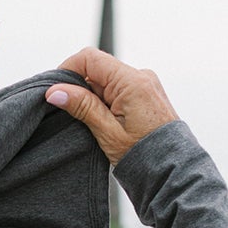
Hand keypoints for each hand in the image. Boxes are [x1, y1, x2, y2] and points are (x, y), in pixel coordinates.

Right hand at [44, 49, 178, 164]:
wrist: (172, 170)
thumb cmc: (144, 156)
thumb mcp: (107, 132)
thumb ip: (82, 107)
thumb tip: (55, 91)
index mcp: (132, 81)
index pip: (90, 58)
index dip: (67, 70)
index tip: (55, 90)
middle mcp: (141, 76)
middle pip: (97, 68)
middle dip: (80, 87)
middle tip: (72, 113)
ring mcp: (145, 83)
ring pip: (107, 79)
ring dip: (93, 96)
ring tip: (92, 123)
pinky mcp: (146, 93)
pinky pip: (118, 88)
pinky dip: (105, 100)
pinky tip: (105, 121)